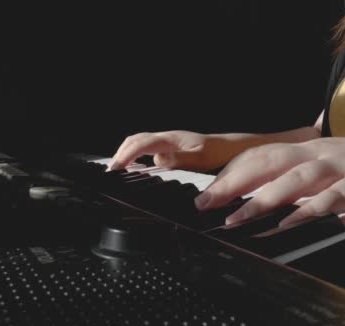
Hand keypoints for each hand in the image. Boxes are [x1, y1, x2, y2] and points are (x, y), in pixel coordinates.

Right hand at [108, 130, 228, 170]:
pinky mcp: (174, 145)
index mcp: (170, 139)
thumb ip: (177, 159)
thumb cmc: (219, 154)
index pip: (140, 144)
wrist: (233, 149)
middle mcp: (168, 137)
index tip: (115, 169)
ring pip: (141, 141)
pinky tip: (138, 164)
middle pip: (136, 139)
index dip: (124, 156)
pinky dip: (137, 153)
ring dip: (127, 151)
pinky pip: (149, 146)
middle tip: (111, 170)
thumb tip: (155, 160)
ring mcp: (170, 140)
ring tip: (118, 167)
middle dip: (121, 153)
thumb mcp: (199, 159)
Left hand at [194, 138, 344, 225]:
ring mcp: (340, 166)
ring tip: (236, 218)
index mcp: (308, 149)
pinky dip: (307, 210)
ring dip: (262, 199)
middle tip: (206, 203)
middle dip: (233, 182)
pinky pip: (331, 197)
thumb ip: (300, 186)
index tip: (208, 192)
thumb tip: (267, 206)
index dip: (232, 172)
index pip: (261, 154)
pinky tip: (288, 223)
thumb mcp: (329, 171)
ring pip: (294, 178)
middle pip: (268, 161)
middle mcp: (319, 152)